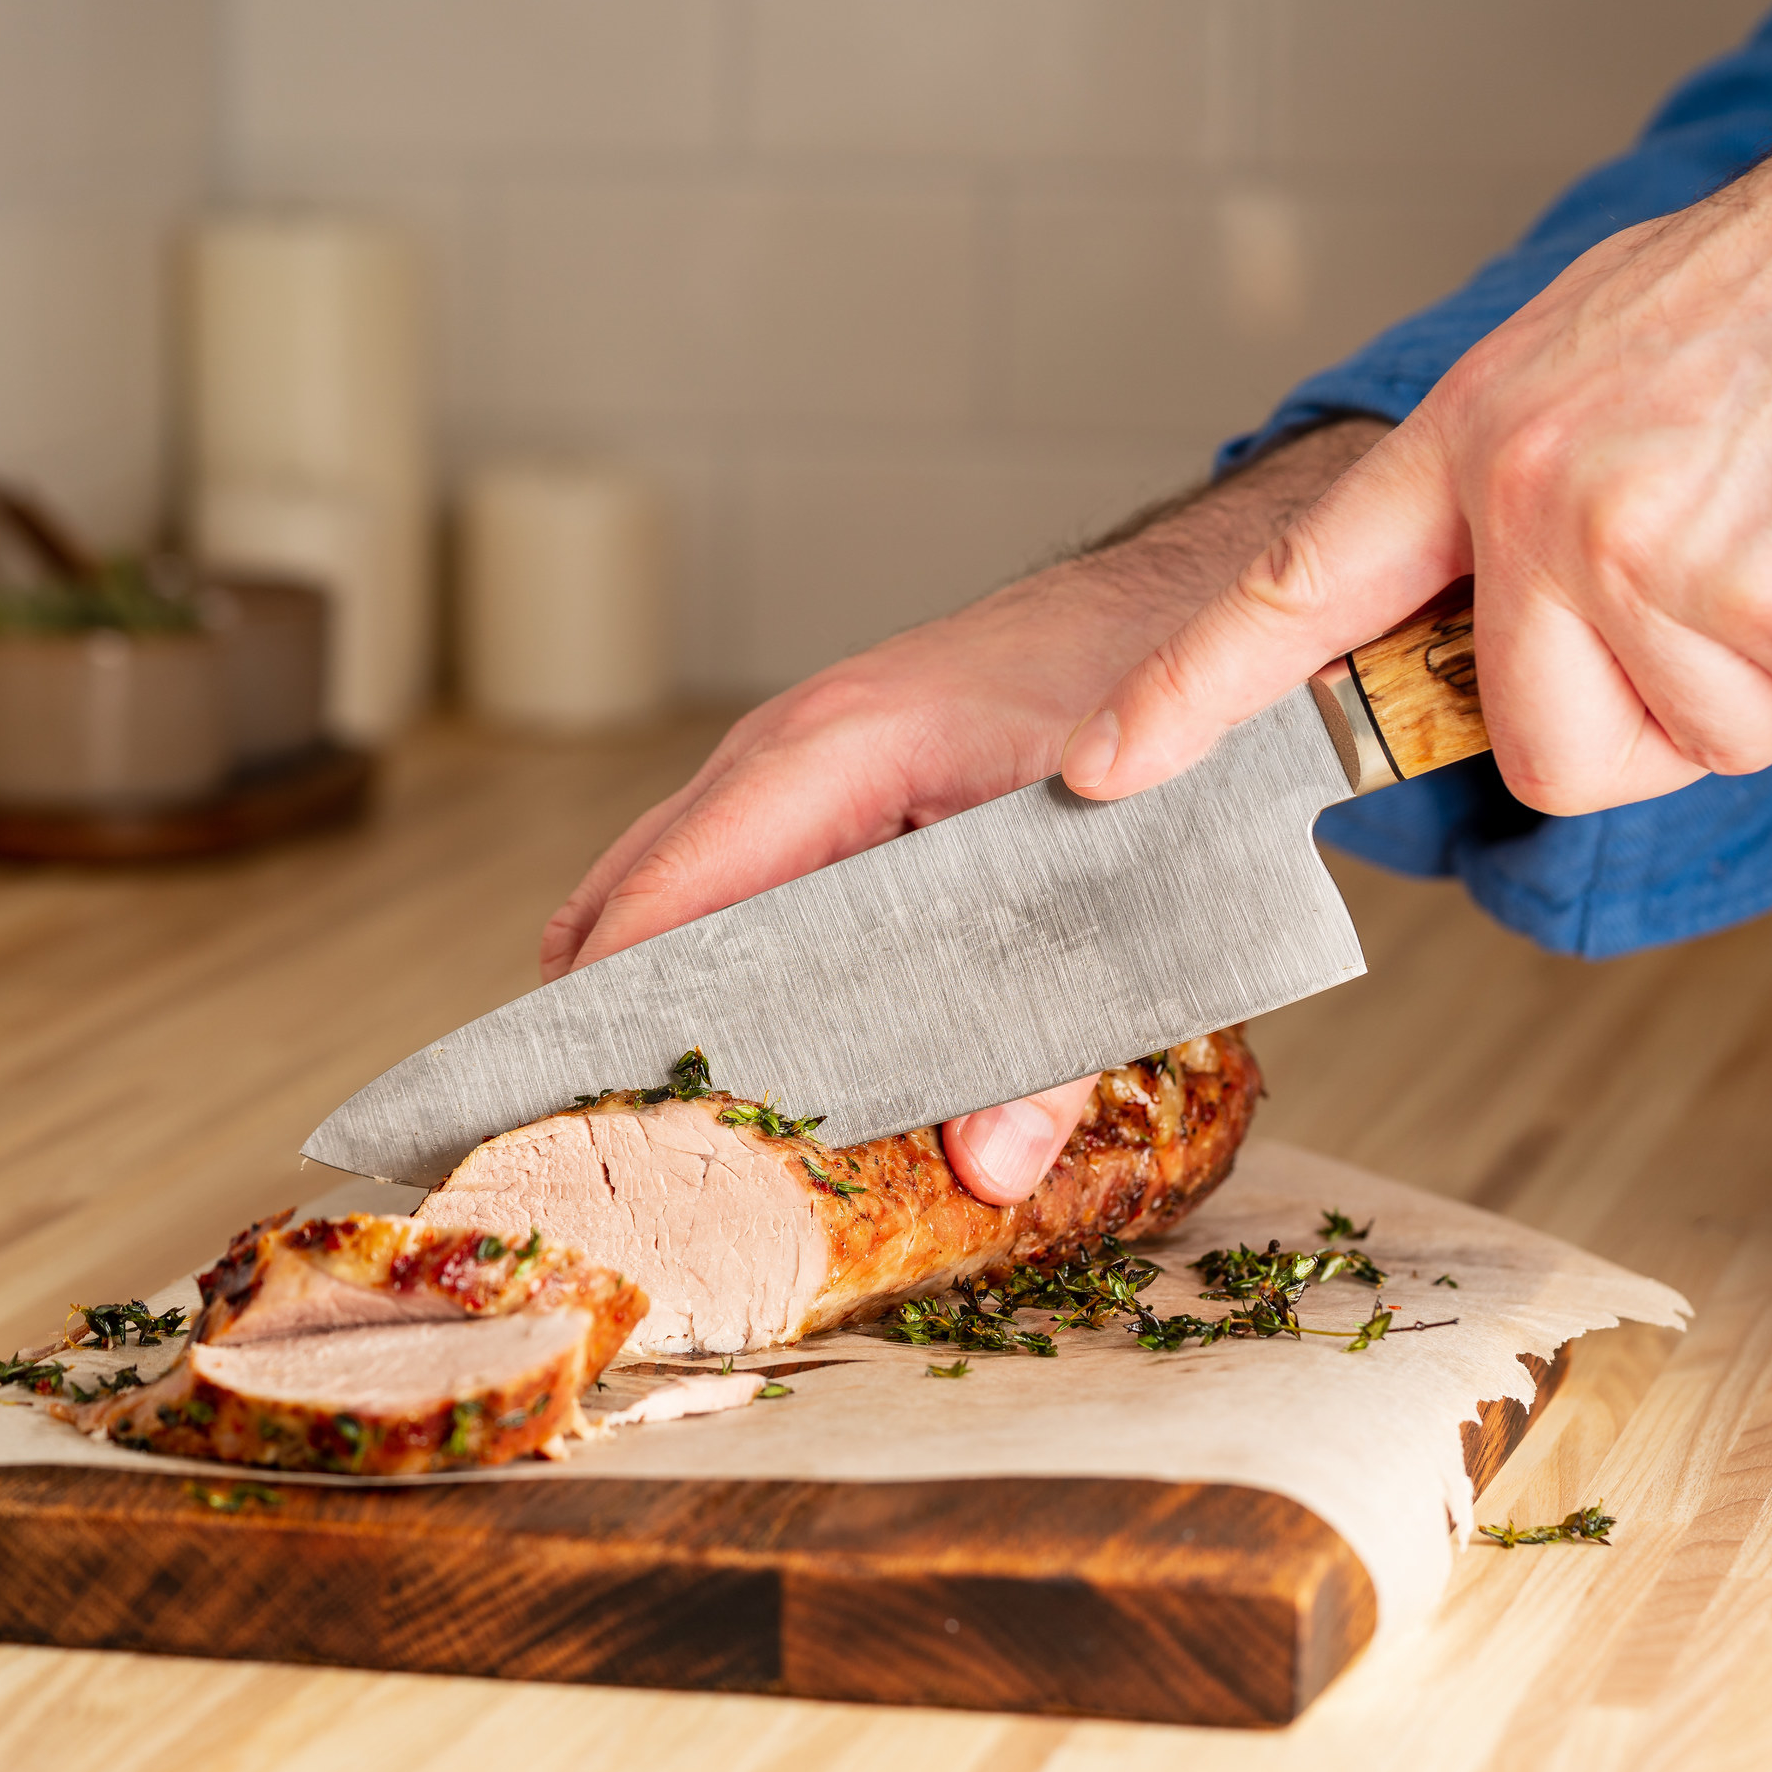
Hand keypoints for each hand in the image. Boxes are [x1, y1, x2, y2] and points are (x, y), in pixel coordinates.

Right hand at [541, 417, 1386, 1202]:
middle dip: (609, 1020)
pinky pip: (731, 879)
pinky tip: (745, 1049)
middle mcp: (789, 749)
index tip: (576, 1112)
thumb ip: (1059, 1038)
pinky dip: (716, 958)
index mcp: (835, 752)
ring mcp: (799, 760)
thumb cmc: (1148, 709)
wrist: (1195, 606)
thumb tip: (989, 1164)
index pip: (667, 895)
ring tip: (652, 1121)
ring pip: (671, 889)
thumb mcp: (1120, 885)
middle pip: (630, 898)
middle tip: (603, 1147)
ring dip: (661, 993)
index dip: (610, 1010)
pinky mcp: (830, 786)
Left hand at [1058, 26, 1771, 812]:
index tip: (1107, 764)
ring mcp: (1647, 570)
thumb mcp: (1608, 358)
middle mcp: (1538, 508)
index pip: (1300, 587)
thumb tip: (1529, 629)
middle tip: (1743, 583)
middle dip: (1649, 716)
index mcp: (1482, 439)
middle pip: (1546, 750)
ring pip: (1692, 748)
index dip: (1197, 693)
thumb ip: (1531, 496)